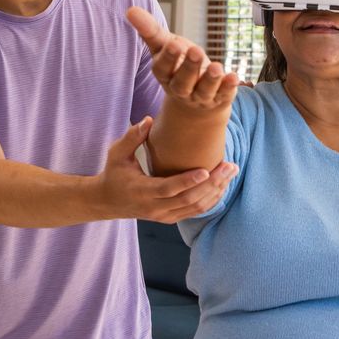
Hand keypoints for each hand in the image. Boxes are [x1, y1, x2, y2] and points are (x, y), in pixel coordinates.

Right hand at [95, 116, 236, 222]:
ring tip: (230, 172)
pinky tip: (223, 185)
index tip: (206, 169)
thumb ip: (132, 137)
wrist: (108, 201)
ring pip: (195, 207)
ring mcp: (164, 216)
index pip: (168, 188)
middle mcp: (154, 207)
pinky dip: (211, 200)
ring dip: (216, 191)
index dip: (188, 181)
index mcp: (141, 191)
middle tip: (229, 166)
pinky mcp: (171, 218)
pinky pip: (195, 211)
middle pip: (188, 199)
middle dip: (212, 183)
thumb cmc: (114, 173)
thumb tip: (148, 119)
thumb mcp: (117, 153)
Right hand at [127, 6, 238, 113]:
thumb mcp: (164, 47)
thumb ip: (149, 31)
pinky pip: (224, 94)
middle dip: (189, 67)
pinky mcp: (219, 98)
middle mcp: (181, 88)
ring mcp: (200, 96)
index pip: (163, 68)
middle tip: (196, 50)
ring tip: (216, 67)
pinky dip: (229, 87)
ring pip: (204, 90)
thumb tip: (130, 10)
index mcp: (165, 74)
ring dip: (210, 79)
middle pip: (182, 82)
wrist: (195, 100)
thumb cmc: (178, 65)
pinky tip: (234, 77)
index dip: (168, 57)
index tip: (174, 44)